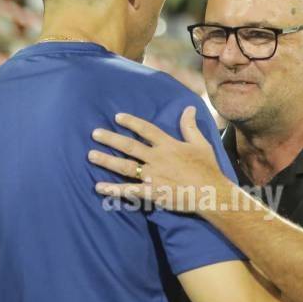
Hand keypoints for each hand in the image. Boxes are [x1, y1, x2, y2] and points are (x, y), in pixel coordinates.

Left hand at [90, 107, 232, 212]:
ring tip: (90, 155)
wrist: (212, 193)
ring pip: (124, 166)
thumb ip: (190, 126)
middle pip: (129, 146)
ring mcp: (152, 176)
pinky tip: (98, 187)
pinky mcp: (151, 193)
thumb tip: (188, 108)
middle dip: (110, 139)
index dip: (131, 122)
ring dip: (106, 160)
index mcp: (168, 145)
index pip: (146, 129)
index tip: (117, 117)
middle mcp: (157, 158)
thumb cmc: (207, 169)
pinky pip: (128, 190)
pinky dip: (113, 189)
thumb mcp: (200, 144)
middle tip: (94, 134)